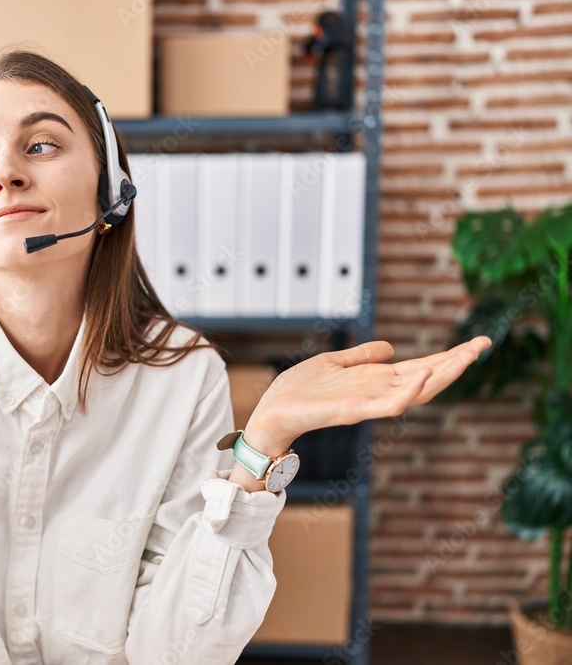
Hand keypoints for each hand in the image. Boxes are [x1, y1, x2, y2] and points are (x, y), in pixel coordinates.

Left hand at [243, 336, 492, 455]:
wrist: (272, 413)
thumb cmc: (298, 391)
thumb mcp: (332, 362)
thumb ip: (361, 356)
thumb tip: (390, 347)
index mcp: (375, 380)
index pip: (421, 366)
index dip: (448, 355)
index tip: (476, 342)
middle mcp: (377, 392)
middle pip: (427, 377)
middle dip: (456, 362)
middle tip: (484, 344)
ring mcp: (369, 403)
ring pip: (416, 390)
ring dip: (443, 374)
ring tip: (466, 355)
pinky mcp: (354, 412)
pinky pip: (389, 404)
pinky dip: (409, 390)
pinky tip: (425, 373)